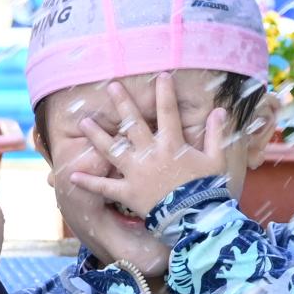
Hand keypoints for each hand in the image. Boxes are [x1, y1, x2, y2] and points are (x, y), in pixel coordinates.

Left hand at [66, 72, 235, 219]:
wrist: (194, 218)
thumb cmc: (207, 189)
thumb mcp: (216, 160)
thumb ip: (215, 134)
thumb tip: (220, 111)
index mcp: (172, 144)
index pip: (168, 112)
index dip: (165, 93)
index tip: (161, 75)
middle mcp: (150, 154)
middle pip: (133, 123)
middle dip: (122, 103)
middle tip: (111, 86)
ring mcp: (136, 173)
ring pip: (112, 149)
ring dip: (97, 136)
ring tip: (84, 122)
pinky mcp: (127, 192)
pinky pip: (104, 187)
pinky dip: (88, 182)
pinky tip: (72, 175)